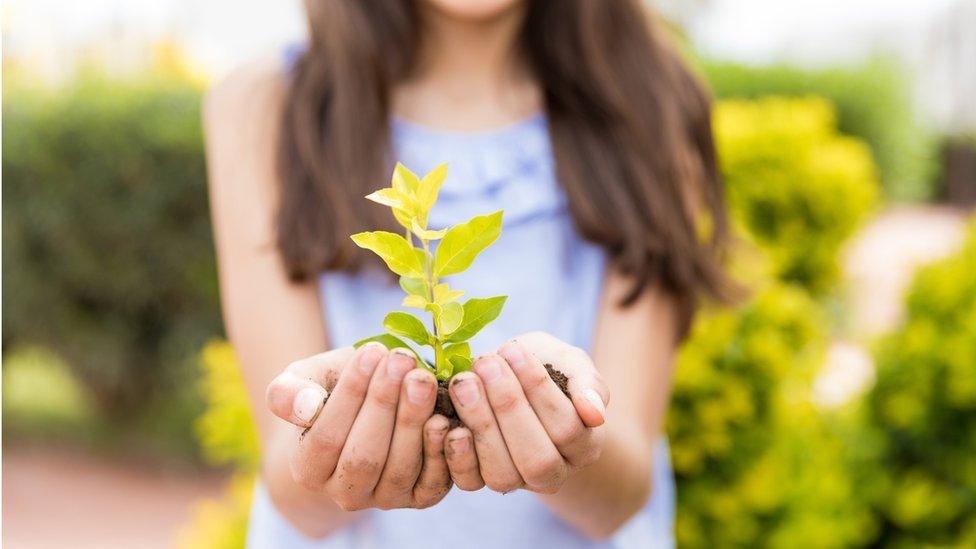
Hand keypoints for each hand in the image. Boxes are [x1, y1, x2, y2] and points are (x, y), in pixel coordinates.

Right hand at [265, 343, 452, 509]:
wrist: (370, 407)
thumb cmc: (333, 388)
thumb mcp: (305, 380)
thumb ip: (288, 391)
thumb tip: (303, 407)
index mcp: (309, 469)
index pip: (326, 438)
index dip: (350, 394)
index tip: (371, 351)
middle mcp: (345, 494)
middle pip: (364, 456)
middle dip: (385, 404)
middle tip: (402, 359)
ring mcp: (385, 498)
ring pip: (399, 468)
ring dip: (413, 420)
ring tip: (422, 378)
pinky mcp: (421, 496)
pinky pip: (432, 482)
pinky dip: (439, 451)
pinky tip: (443, 415)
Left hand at [443, 331, 608, 493]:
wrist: (512, 378)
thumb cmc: (546, 367)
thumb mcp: (570, 362)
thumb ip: (588, 383)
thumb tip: (595, 413)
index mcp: (584, 446)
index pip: (567, 428)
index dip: (539, 389)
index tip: (513, 349)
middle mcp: (553, 473)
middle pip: (537, 459)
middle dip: (508, 408)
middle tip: (486, 364)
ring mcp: (516, 481)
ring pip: (502, 474)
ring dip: (480, 424)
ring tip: (464, 381)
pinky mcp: (480, 480)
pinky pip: (468, 481)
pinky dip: (455, 453)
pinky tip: (446, 417)